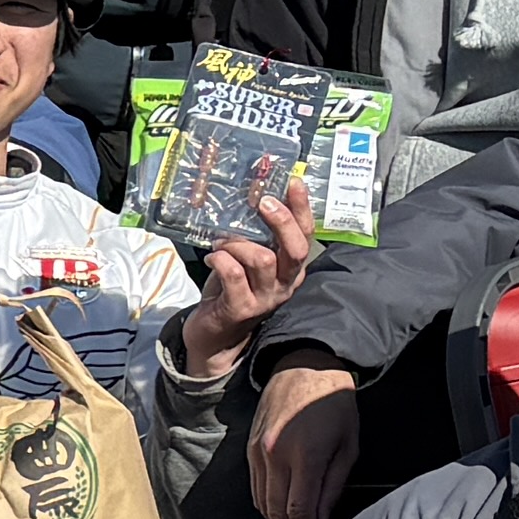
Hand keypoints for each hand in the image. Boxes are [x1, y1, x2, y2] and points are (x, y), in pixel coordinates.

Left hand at [170, 171, 320, 376]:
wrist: (215, 336)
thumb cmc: (232, 289)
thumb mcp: (249, 261)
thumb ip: (255, 236)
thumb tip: (252, 195)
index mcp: (291, 269)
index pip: (307, 235)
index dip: (302, 208)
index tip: (294, 182)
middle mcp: (285, 284)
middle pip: (295, 249)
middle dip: (281, 221)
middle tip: (262, 202)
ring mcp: (265, 299)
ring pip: (262, 259)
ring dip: (238, 243)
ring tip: (221, 242)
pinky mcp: (241, 309)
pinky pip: (234, 275)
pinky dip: (220, 260)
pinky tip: (211, 258)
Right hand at [250, 360, 360, 518]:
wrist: (305, 366)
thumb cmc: (334, 403)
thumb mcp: (348, 445)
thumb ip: (333, 485)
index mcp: (305, 456)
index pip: (299, 511)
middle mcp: (275, 456)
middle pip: (276, 512)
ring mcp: (258, 452)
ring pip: (262, 502)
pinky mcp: (249, 448)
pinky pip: (255, 486)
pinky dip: (265, 503)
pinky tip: (279, 510)